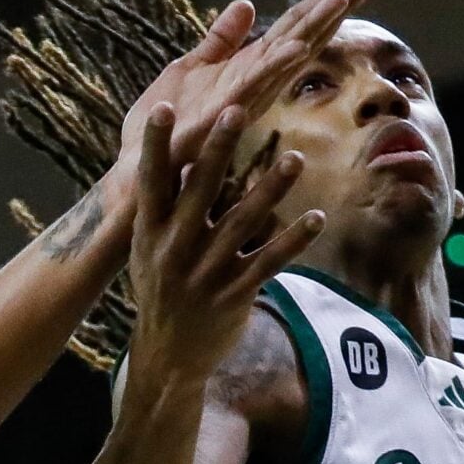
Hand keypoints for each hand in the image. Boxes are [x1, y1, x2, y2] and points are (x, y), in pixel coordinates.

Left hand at [94, 0, 382, 226]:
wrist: (138, 165)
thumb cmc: (167, 123)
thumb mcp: (192, 68)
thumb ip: (221, 39)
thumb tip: (246, 4)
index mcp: (251, 66)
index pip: (298, 24)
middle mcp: (256, 80)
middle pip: (305, 32)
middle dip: (339, 3)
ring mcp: (243, 97)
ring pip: (286, 56)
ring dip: (314, 28)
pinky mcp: (221, 115)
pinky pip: (252, 87)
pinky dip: (275, 67)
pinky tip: (296, 48)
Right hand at [122, 102, 325, 386]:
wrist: (169, 355)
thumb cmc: (161, 292)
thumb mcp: (148, 253)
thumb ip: (164, 212)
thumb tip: (182, 161)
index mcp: (149, 235)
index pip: (152, 183)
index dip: (157, 146)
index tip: (163, 107)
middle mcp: (175, 250)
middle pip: (200, 192)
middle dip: (219, 150)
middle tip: (237, 111)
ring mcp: (205, 273)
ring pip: (242, 222)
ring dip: (271, 189)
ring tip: (295, 159)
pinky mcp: (235, 293)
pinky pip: (269, 261)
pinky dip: (293, 239)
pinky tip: (315, 219)